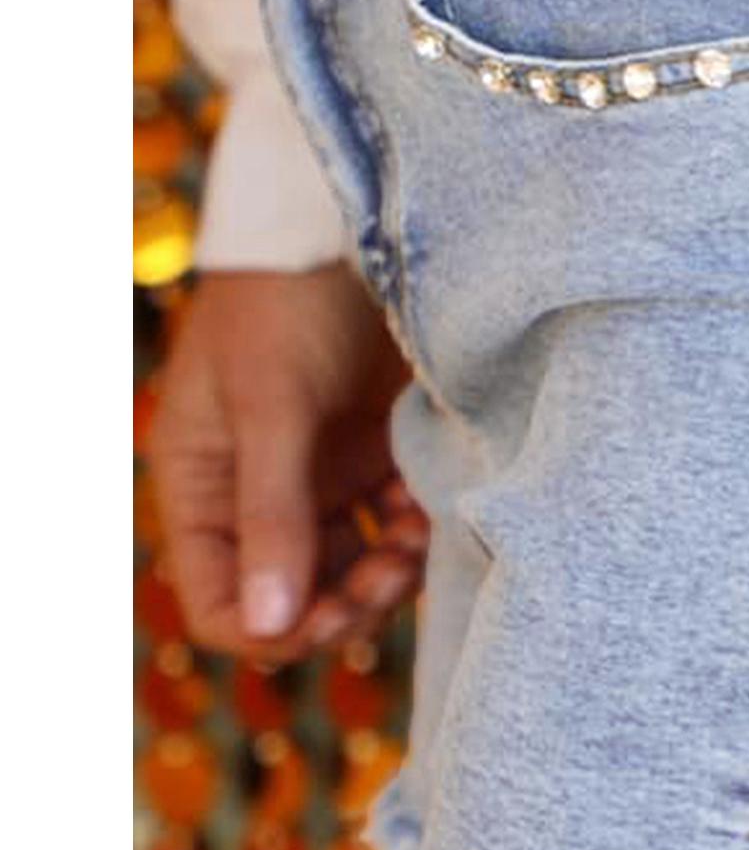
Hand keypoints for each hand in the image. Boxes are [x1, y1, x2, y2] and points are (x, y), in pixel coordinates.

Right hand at [146, 264, 429, 662]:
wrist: (351, 221)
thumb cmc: (287, 301)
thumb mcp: (272, 404)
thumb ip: (274, 513)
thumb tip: (270, 624)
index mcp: (206, 488)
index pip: (224, 603)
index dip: (277, 628)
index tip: (336, 613)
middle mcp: (262, 494)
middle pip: (301, 598)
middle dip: (347, 601)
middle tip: (393, 572)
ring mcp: (325, 475)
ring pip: (358, 566)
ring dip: (390, 570)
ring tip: (420, 536)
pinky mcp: (381, 450)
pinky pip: (402, 520)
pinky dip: (422, 525)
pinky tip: (440, 503)